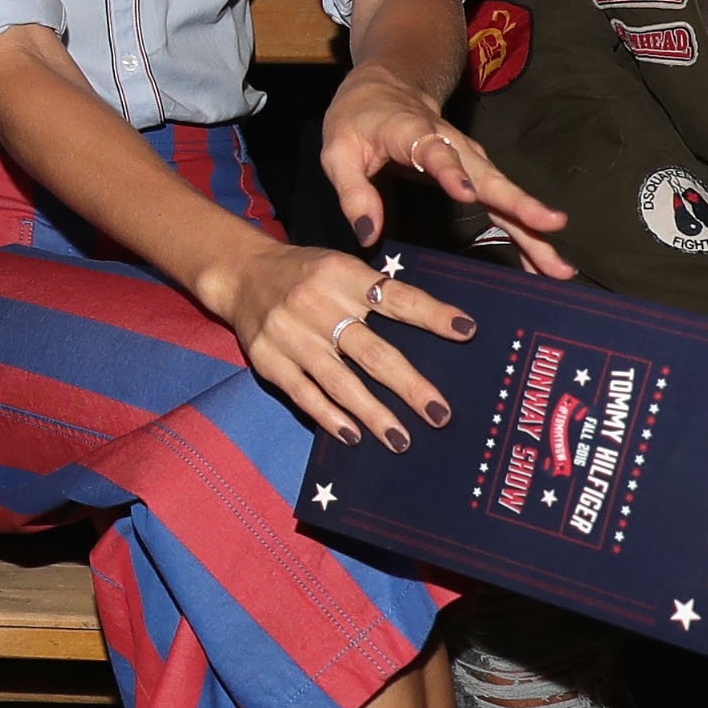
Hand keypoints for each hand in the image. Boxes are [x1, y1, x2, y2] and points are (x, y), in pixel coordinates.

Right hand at [204, 236, 474, 450]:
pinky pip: (304, 394)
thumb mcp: (341, 267)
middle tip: (440, 414)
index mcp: (343, 276)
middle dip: (409, 385)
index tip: (467, 332)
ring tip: (401, 439)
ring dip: (374, 414)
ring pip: (340, 382)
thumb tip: (435, 327)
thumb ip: (377, 292)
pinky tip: (353, 436)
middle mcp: (317, 305)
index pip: (396, 298)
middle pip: (372, 352)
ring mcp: (290, 336)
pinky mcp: (269, 360)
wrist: (240, 274)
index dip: (432, 315)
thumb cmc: (305, 274)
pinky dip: (330, 417)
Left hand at [319, 66, 575, 280]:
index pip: (434, 152)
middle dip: (520, 205)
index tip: (469, 193)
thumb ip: (353, 192)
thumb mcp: (337, 151)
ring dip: (533, 228)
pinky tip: (541, 262)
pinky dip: (524, 232)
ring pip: (505, 194)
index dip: (451, 172)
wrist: (387, 86)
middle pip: (489, 176)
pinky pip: (502, 205)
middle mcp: (452, 145)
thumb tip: (368, 236)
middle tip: (551, 229)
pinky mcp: (476, 174)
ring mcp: (470, 160)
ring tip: (558, 265)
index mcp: (413, 133)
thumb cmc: (359, 120)